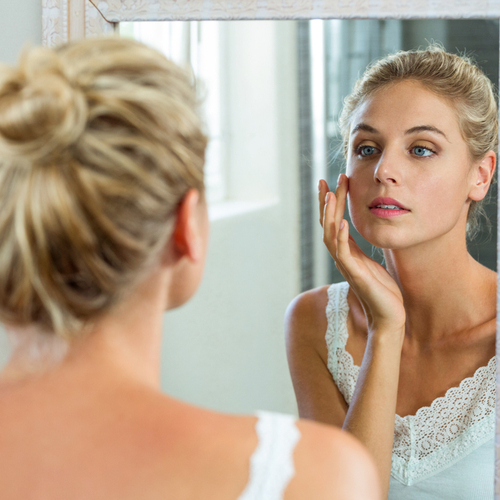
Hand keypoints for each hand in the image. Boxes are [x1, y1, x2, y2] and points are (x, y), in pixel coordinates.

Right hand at [318, 176, 405, 335]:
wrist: (389, 316)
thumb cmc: (384, 292)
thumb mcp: (372, 264)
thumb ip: (362, 250)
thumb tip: (361, 236)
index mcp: (347, 253)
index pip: (333, 223)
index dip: (330, 204)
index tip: (331, 182)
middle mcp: (343, 257)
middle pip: (327, 225)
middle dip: (327, 202)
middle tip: (327, 180)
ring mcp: (347, 266)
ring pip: (331, 236)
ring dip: (330, 215)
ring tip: (331, 194)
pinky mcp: (355, 275)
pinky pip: (344, 253)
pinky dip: (341, 237)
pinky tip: (343, 222)